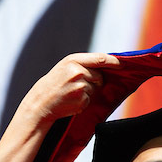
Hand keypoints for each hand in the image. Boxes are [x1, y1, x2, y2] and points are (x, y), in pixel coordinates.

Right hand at [0, 52, 120, 161]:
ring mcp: (80, 85)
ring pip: (95, 88)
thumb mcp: (65, 68)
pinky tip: (70, 101)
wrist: (40, 103)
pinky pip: (90, 99)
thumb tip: (105, 65)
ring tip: (70, 93)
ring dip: (88, 92)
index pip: (100, 58)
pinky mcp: (82, 99)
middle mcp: (78, 71)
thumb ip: (83, 64)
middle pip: (99, 76)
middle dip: (95, 81)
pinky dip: (83, 101)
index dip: (113, 61)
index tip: (121, 63)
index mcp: (73, 60)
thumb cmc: (54, 85)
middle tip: (78, 84)